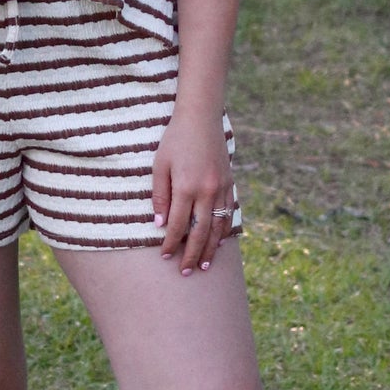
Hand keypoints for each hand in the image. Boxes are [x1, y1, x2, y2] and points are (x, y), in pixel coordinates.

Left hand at [152, 107, 235, 271]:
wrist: (201, 118)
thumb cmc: (175, 140)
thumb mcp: (159, 165)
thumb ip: (159, 196)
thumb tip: (159, 225)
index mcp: (185, 186)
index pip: (176, 225)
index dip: (170, 243)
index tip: (165, 256)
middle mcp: (206, 191)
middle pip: (200, 232)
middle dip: (192, 254)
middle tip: (185, 272)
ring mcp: (221, 188)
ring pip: (218, 227)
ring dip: (211, 248)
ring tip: (205, 266)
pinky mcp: (230, 184)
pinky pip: (229, 214)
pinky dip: (224, 231)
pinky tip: (219, 242)